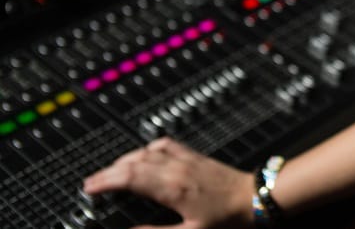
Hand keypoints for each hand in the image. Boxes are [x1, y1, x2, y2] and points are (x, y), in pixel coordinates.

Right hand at [83, 137, 254, 228]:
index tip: (89, 188)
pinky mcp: (195, 156)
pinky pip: (167, 144)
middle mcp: (176, 168)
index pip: (129, 178)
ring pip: (147, 151)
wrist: (256, 197)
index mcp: (172, 188)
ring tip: (110, 171)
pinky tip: (144, 154)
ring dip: (125, 159)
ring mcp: (186, 159)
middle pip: (133, 162)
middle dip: (108, 172)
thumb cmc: (227, 218)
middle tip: (91, 183)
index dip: (105, 182)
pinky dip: (148, 148)